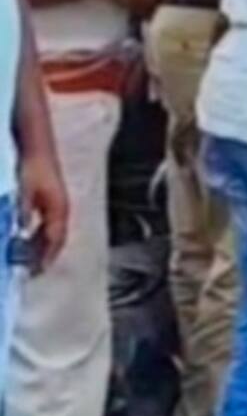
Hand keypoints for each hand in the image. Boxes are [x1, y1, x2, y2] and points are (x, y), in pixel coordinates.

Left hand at [15, 150, 67, 273]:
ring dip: (39, 245)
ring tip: (25, 258)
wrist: (36, 143)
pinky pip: (45, 223)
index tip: (33, 272)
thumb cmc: (32, 167)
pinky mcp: (48, 198)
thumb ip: (22, 214)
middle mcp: (60, 208)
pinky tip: (23, 236)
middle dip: (42, 255)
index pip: (54, 240)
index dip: (44, 257)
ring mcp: (55, 202)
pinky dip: (36, 234)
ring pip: (50, 231)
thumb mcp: (24, 192)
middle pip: (55, 239)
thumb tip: (17, 236)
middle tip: (28, 270)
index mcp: (58, 210)